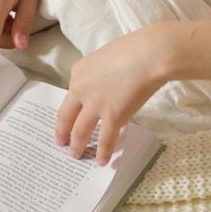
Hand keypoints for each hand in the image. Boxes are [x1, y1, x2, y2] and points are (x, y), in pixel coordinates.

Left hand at [55, 24, 174, 164]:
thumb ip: (98, 76)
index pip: (69, 96)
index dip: (68, 111)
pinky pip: (105, 140)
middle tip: (60, 142)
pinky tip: (101, 161)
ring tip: (76, 155)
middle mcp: (80, 89)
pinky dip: (102, 152)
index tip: (66, 120)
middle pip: (66, 116)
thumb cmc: (134, 50)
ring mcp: (95, 104)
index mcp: (78, 72)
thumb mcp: (105, 59)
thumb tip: (103, 91)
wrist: (150, 54)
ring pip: (80, 132)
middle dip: (62, 132)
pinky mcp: (112, 117)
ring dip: (77, 146)